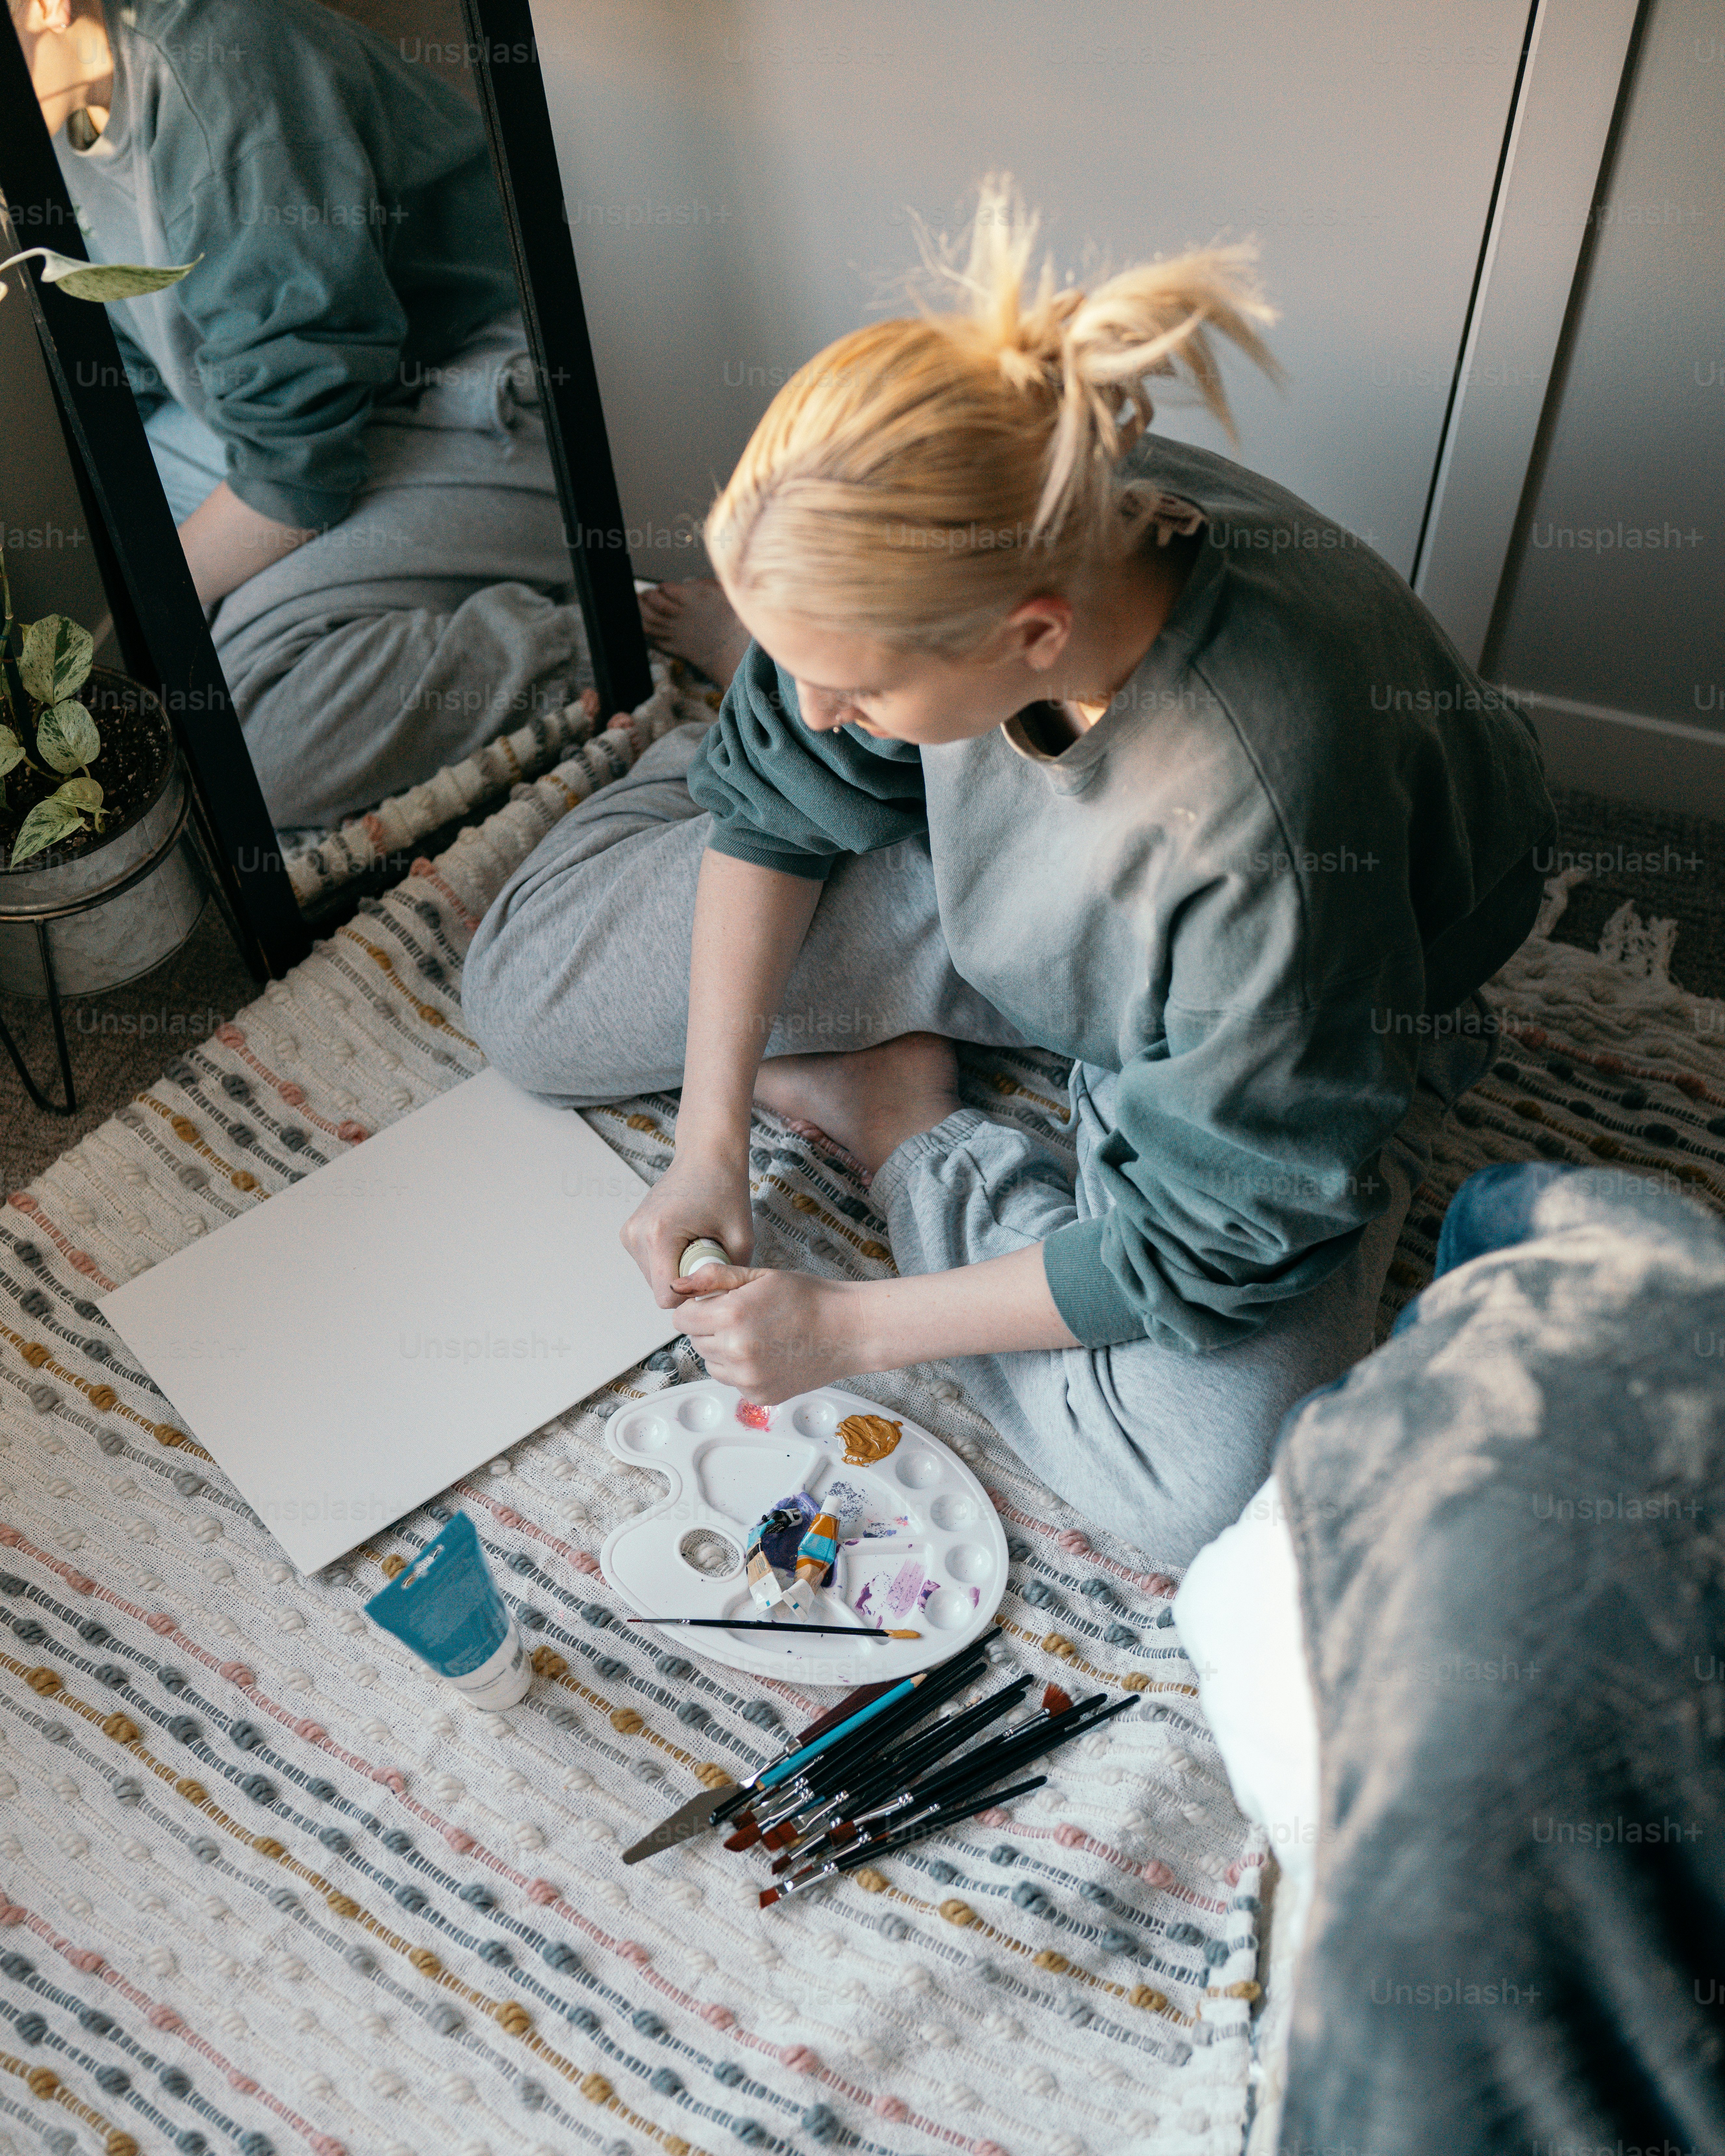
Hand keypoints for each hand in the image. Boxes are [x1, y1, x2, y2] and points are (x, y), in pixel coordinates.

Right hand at [620, 1149, 755, 1307]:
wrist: (707, 1155)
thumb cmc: (725, 1188)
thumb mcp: (741, 1237)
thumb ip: (728, 1276)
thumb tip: (720, 1305)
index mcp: (660, 1235)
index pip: (667, 1297)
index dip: (693, 1294)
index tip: (711, 1274)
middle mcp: (637, 1234)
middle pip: (660, 1289)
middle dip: (686, 1281)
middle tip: (709, 1251)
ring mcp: (630, 1232)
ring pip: (654, 1279)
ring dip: (678, 1270)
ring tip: (697, 1242)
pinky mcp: (630, 1231)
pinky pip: (651, 1264)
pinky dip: (670, 1260)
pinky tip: (686, 1238)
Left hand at [670, 1265, 869, 1400]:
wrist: (848, 1330)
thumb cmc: (811, 1299)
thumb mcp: (760, 1276)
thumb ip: (714, 1278)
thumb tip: (678, 1285)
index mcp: (732, 1316)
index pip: (682, 1318)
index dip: (696, 1307)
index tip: (712, 1303)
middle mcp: (736, 1351)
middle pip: (695, 1341)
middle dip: (710, 1327)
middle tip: (743, 1316)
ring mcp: (747, 1378)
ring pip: (711, 1363)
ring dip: (723, 1349)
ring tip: (756, 1334)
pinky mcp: (759, 1395)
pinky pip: (733, 1381)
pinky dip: (742, 1369)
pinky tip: (767, 1352)